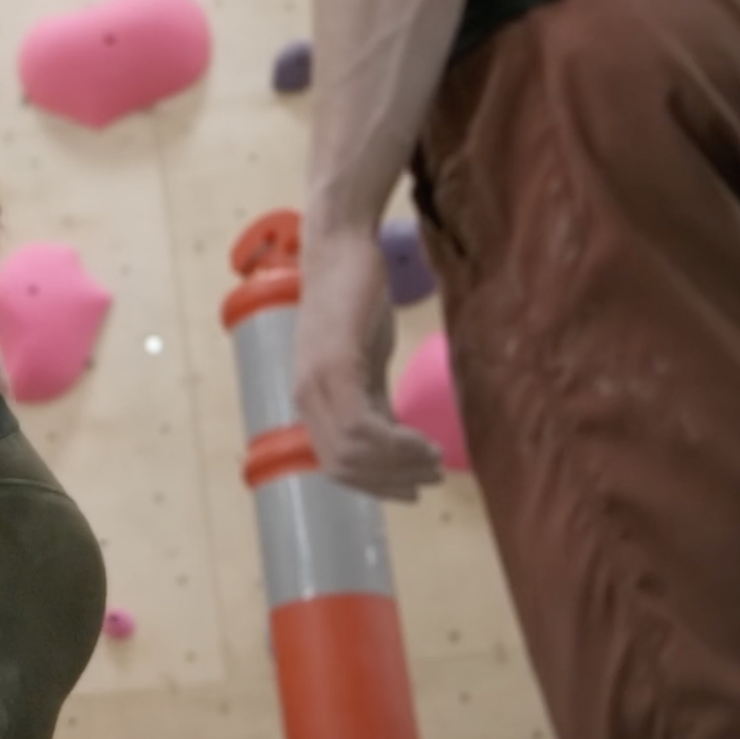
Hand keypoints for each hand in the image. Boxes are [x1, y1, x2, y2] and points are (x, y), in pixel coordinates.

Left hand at [294, 221, 444, 500]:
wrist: (342, 248)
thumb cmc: (356, 300)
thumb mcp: (365, 360)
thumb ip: (372, 399)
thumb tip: (393, 438)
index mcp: (310, 399)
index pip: (334, 466)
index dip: (374, 487)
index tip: (412, 490)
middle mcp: (306, 396)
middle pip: (343, 467)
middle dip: (391, 481)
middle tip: (430, 475)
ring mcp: (317, 381)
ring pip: (354, 453)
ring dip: (399, 465)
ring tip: (433, 459)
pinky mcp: (336, 364)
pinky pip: (362, 426)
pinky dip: (396, 444)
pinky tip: (424, 440)